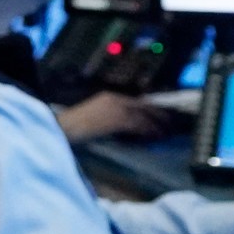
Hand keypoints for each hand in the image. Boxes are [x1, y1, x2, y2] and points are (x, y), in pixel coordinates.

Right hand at [55, 91, 171, 143]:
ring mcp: (116, 109)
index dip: (150, 108)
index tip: (160, 115)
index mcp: (109, 97)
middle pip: (143, 106)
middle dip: (158, 115)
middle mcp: (115, 100)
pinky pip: (137, 125)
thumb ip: (109, 117)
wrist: (64, 128)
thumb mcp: (94, 117)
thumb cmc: (74, 127)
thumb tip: (125, 126)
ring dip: (155, 125)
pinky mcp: (116, 120)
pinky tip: (153, 137)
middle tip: (170, 123)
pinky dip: (147, 131)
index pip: (135, 101)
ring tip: (164, 133)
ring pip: (142, 116)